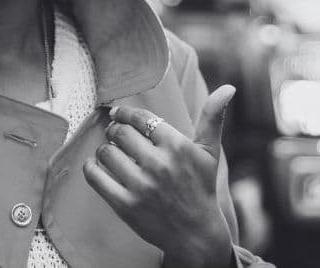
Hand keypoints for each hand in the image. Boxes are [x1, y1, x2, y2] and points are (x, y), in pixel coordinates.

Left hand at [84, 85, 236, 267]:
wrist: (195, 233)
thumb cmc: (201, 187)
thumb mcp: (209, 152)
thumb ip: (212, 117)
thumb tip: (228, 87)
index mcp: (177, 146)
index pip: (141, 118)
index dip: (125, 113)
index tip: (118, 113)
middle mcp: (159, 164)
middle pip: (120, 133)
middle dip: (113, 130)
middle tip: (114, 133)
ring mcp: (141, 186)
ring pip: (107, 153)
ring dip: (104, 149)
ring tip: (110, 151)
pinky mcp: (125, 205)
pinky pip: (96, 178)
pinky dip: (91, 168)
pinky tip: (95, 165)